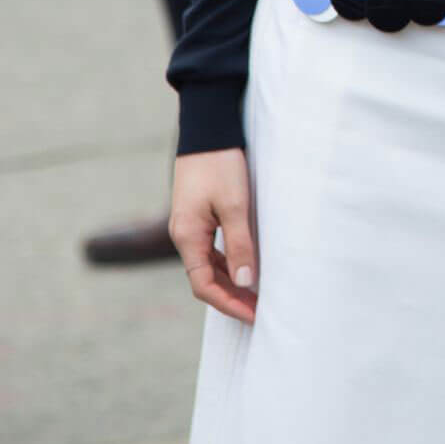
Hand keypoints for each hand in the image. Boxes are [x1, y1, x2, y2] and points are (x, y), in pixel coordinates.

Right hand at [170, 148, 258, 325]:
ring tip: (257, 294)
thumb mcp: (235, 205)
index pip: (204, 286)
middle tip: (260, 310)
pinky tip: (246, 266)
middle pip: (204, 279)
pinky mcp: (199, 215)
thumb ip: (240, 245)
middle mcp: (184, 234)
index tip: (254, 315)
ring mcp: (190, 225)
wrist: (209, 128)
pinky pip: (210, 250)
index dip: (229, 304)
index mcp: (187, 236)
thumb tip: (246, 282)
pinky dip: (227, 263)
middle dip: (231, 297)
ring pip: (208, 265)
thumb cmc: (221, 164)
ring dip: (230, 281)